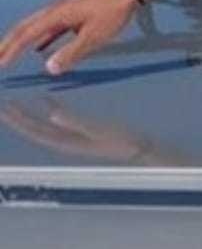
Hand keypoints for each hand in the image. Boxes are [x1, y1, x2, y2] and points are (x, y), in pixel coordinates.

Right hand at [0, 0, 139, 75]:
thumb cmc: (113, 10)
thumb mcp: (93, 36)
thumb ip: (71, 53)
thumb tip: (50, 68)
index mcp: (56, 15)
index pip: (26, 35)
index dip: (11, 50)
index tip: (1, 63)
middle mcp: (56, 11)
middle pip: (25, 28)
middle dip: (9, 44)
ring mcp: (64, 11)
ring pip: (36, 27)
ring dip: (22, 41)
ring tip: (11, 53)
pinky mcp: (74, 14)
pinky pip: (50, 28)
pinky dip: (41, 38)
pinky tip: (41, 48)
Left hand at [0, 96, 149, 160]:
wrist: (140, 149)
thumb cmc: (123, 141)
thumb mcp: (100, 129)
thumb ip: (76, 122)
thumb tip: (51, 113)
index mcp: (66, 141)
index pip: (36, 131)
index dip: (19, 121)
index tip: (4, 110)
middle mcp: (65, 140)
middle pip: (35, 128)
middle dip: (18, 118)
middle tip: (2, 105)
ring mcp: (73, 136)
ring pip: (43, 124)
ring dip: (29, 114)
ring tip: (15, 102)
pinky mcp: (82, 130)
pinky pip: (59, 118)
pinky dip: (49, 108)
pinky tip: (45, 99)